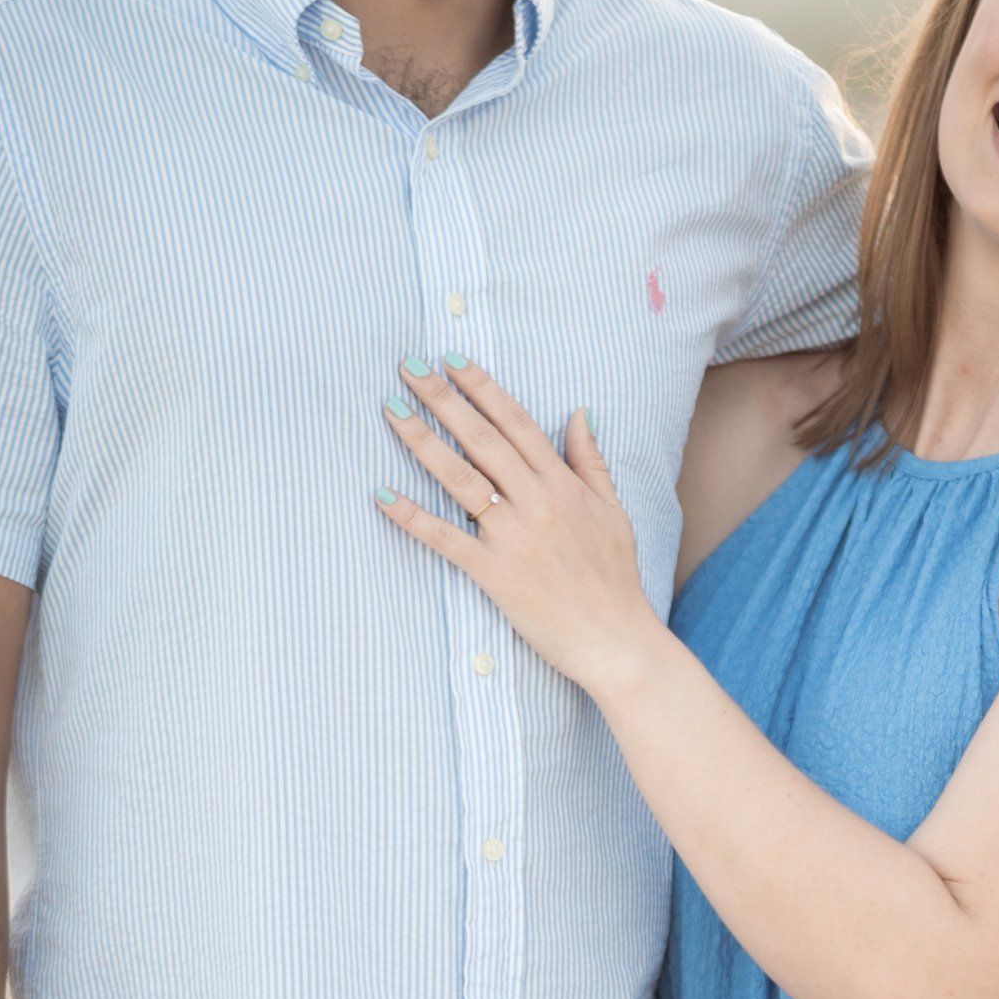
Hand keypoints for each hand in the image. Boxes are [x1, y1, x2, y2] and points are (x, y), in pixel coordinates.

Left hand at [375, 357, 664, 692]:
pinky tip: (382, 494)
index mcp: (563, 484)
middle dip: (443, 400)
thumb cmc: (615, 578)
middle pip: (482, 439)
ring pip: (460, 478)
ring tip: (392, 411)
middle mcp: (536, 502)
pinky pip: (445, 538)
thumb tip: (579, 412)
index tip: (452, 360)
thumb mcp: (612, 510)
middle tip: (409, 368)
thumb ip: (591, 460)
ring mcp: (513, 537)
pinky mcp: (494, 573)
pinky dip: (411, 517)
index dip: (482, 388)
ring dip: (422, 442)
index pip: (516, 422)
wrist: (615, 639)